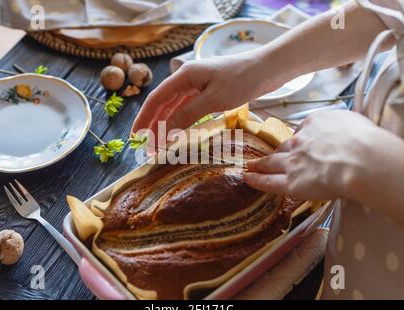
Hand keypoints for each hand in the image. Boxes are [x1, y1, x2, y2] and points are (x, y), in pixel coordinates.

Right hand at [131, 50, 285, 138]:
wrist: (268, 69)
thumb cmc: (242, 80)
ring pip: (175, 107)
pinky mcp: (209, 91)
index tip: (135, 137)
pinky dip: (181, 121)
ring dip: (166, 125)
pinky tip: (177, 133)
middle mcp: (187, 78)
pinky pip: (188, 108)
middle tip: (146, 147)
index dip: (144, 119)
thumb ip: (187, 115)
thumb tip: (164, 133)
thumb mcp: (213, 100)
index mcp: (184, 76)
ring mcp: (198, 84)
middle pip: (163, 103)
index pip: (156, 99)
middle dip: (153, 125)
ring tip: (158, 144)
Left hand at [243, 110, 398, 200]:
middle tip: (268, 155)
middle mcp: (299, 141)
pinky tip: (246, 178)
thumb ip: (342, 126)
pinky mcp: (290, 182)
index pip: (304, 131)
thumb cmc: (365, 140)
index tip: (303, 144)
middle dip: (278, 151)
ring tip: (250, 166)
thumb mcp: (354, 121)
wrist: (359, 159)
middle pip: (285, 146)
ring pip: (271, 162)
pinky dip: (256, 180)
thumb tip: (345, 130)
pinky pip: (268, 182)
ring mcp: (292, 161)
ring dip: (260, 164)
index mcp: (314, 123)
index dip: (303, 139)